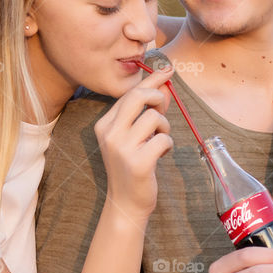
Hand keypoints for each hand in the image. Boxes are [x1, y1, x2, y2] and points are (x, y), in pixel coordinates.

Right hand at [96, 65, 174, 216]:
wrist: (126, 203)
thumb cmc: (133, 165)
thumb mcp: (135, 136)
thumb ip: (147, 111)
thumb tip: (165, 86)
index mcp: (104, 125)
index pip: (129, 94)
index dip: (151, 81)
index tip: (169, 69)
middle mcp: (109, 134)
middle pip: (137, 97)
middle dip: (156, 96)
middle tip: (162, 108)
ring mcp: (122, 148)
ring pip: (154, 118)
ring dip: (164, 128)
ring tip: (160, 141)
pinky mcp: (138, 162)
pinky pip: (163, 140)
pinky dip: (167, 145)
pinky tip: (161, 155)